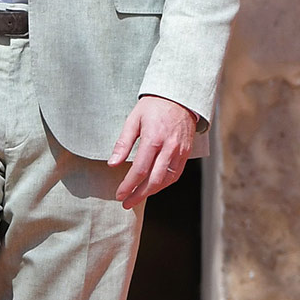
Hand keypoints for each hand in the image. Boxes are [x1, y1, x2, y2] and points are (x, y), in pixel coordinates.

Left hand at [108, 94, 198, 210]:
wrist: (180, 96)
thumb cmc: (154, 106)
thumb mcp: (133, 120)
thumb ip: (123, 143)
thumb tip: (112, 163)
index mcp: (153, 139)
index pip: (140, 170)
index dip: (128, 185)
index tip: (119, 194)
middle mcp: (169, 148)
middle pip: (154, 180)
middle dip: (139, 195)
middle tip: (126, 203)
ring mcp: (180, 151)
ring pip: (167, 180)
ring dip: (151, 192)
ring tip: (137, 197)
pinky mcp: (186, 153)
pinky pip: (176, 174)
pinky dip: (164, 184)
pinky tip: (153, 187)